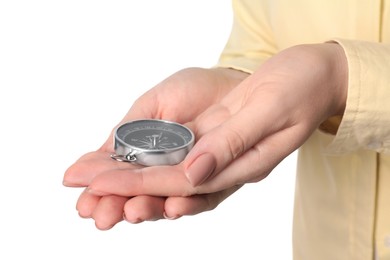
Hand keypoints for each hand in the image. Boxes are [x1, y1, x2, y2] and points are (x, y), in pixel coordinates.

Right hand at [63, 67, 247, 228]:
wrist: (229, 81)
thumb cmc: (191, 90)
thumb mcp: (153, 105)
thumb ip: (129, 131)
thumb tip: (96, 157)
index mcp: (145, 154)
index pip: (118, 176)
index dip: (98, 187)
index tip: (78, 194)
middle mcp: (166, 171)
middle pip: (138, 196)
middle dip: (116, 206)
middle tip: (100, 214)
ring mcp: (191, 177)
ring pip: (166, 201)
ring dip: (146, 208)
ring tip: (130, 212)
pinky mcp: (219, 179)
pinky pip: (205, 197)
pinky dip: (189, 204)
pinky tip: (172, 206)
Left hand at [83, 43, 347, 201]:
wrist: (313, 75)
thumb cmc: (301, 87)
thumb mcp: (271, 109)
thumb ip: (231, 144)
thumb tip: (192, 174)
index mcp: (244, 164)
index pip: (182, 181)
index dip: (139, 183)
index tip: (101, 184)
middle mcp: (228, 165)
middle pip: (169, 183)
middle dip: (124, 187)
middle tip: (82, 188)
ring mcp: (220, 151)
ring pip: (169, 171)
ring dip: (132, 176)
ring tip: (93, 180)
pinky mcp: (214, 135)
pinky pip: (178, 152)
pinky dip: (151, 156)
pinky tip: (126, 158)